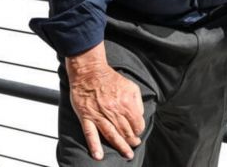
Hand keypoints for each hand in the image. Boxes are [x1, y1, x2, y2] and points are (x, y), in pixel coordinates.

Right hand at [66, 43, 144, 160]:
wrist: (89, 71)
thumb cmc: (110, 78)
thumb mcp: (131, 85)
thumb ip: (138, 102)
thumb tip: (140, 115)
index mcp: (126, 103)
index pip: (137, 123)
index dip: (139, 130)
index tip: (138, 132)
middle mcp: (114, 110)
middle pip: (126, 131)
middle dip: (132, 141)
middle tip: (133, 146)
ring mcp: (99, 115)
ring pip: (112, 135)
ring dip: (120, 146)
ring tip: (127, 155)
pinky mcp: (86, 116)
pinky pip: (90, 134)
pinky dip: (94, 146)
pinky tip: (98, 156)